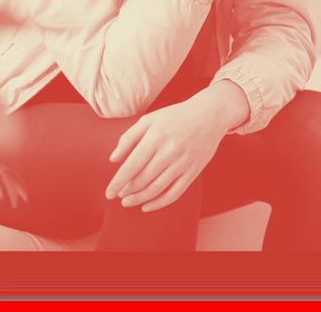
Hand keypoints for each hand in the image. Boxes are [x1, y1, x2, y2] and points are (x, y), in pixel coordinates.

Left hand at [104, 83, 245, 211]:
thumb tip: (113, 159)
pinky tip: (147, 206)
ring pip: (157, 189)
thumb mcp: (150, 119)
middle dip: (127, 191)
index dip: (118, 182)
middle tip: (119, 195)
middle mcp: (170, 151)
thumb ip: (129, 137)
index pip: (132, 166)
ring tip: (128, 202)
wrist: (211, 114)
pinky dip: (159, 203)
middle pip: (143, 180)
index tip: (109, 193)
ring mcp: (184, 162)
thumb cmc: (177, 116)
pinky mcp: (194, 170)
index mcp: (156, 136)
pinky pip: (175, 193)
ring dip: (139, 199)